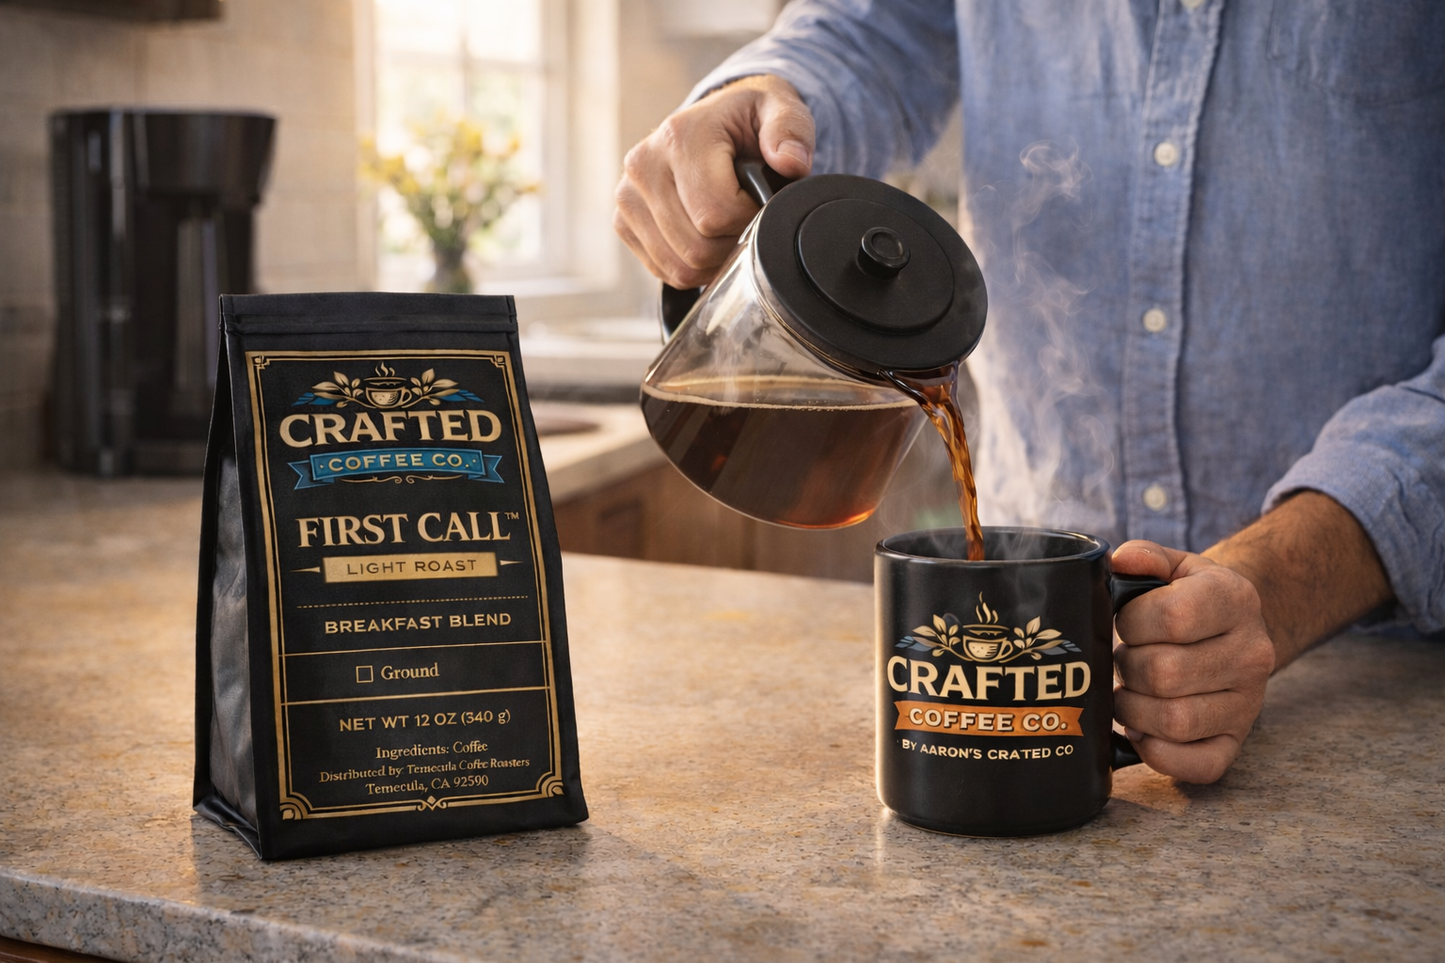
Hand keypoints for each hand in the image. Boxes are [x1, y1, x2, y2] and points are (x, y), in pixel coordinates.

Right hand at [614, 75, 814, 287]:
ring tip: (729, 227)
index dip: (748, 220)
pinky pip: (665, 271)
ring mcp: (628, 197)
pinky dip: (693, 267)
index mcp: (678, 137)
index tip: (759, 201)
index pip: (715, 214)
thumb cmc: (748, 121)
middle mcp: (643, 166)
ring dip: (715, 260)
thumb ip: (790, 129)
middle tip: (746, 217)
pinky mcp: (623, 221)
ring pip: (680, 266)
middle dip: (733, 243)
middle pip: (696, 247)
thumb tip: (790, 161)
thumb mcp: (779, 108)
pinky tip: (707, 239)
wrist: (715, 123)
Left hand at [1110, 540, 1275, 783]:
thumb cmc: (1189, 599)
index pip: (1172, 616)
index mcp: (1235, 599)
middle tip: (1124, 659)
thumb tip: (1122, 561)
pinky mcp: (1236, 742)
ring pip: (1174, 721)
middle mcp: (1252, 653)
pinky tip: (1142, 731)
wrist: (1235, 632)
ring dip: (1131, 710)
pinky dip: (1157, 754)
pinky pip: (1198, 765)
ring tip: (1128, 691)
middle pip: (1164, 673)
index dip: (1132, 622)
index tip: (1126, 622)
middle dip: (1126, 667)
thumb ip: (1144, 556)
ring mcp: (1248, 703)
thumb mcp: (1174, 567)